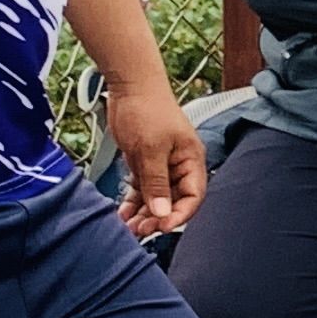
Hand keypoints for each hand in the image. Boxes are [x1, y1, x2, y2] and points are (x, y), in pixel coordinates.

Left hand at [105, 83, 210, 234]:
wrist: (129, 87)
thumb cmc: (147, 109)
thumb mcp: (150, 149)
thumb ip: (157, 183)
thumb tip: (162, 212)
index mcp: (191, 160)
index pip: (193, 196)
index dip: (180, 214)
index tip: (162, 225)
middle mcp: (179, 166)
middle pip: (174, 201)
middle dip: (158, 217)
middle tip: (140, 230)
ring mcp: (162, 166)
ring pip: (156, 199)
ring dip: (143, 214)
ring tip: (129, 227)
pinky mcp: (145, 164)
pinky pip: (142, 190)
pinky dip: (133, 202)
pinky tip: (123, 214)